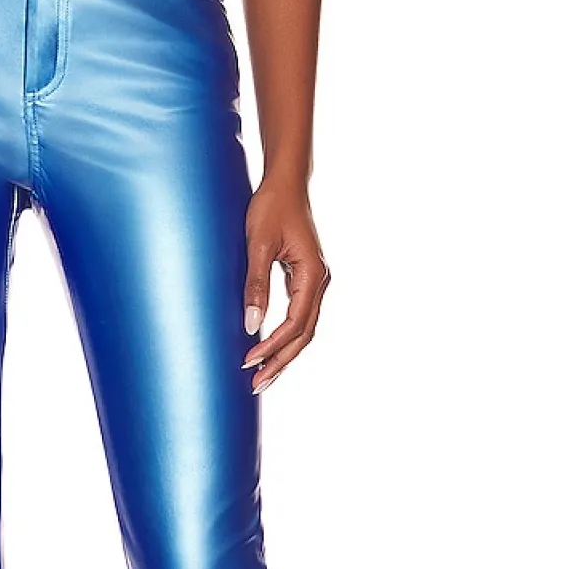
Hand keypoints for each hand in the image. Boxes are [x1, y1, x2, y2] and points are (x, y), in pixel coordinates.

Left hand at [242, 178, 330, 393]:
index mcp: (313, 274)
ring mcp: (315, 281)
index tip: (248, 360)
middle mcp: (320, 281)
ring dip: (284, 353)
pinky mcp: (306, 278)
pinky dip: (285, 336)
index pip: (295, 324)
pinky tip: (269, 347)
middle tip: (256, 385)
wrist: (285, 183)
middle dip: (281, 361)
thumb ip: (255, 284)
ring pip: (304, 328)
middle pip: (304, 334)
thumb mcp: (257, 244)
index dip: (272, 346)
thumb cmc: (271, 208)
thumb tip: (251, 324)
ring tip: (262, 375)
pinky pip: (299, 316)